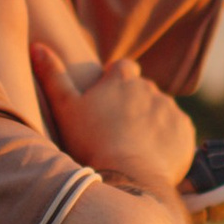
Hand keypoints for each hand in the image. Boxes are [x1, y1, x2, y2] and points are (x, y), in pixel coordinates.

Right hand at [31, 44, 196, 195]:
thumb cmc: (92, 143)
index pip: (123, 67)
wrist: (129, 177)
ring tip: (133, 147)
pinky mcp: (185, 131)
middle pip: (143, 91)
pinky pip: (177, 130)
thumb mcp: (65, 108)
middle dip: (133, 105)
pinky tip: (151, 156)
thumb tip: (37, 46)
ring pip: (160, 111)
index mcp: (122, 79)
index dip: (116, 79)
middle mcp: (150, 88)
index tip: (109, 98)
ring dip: (151, 122)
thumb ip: (52, 75)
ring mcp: (170, 109)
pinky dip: (167, 139)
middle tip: (117, 130)